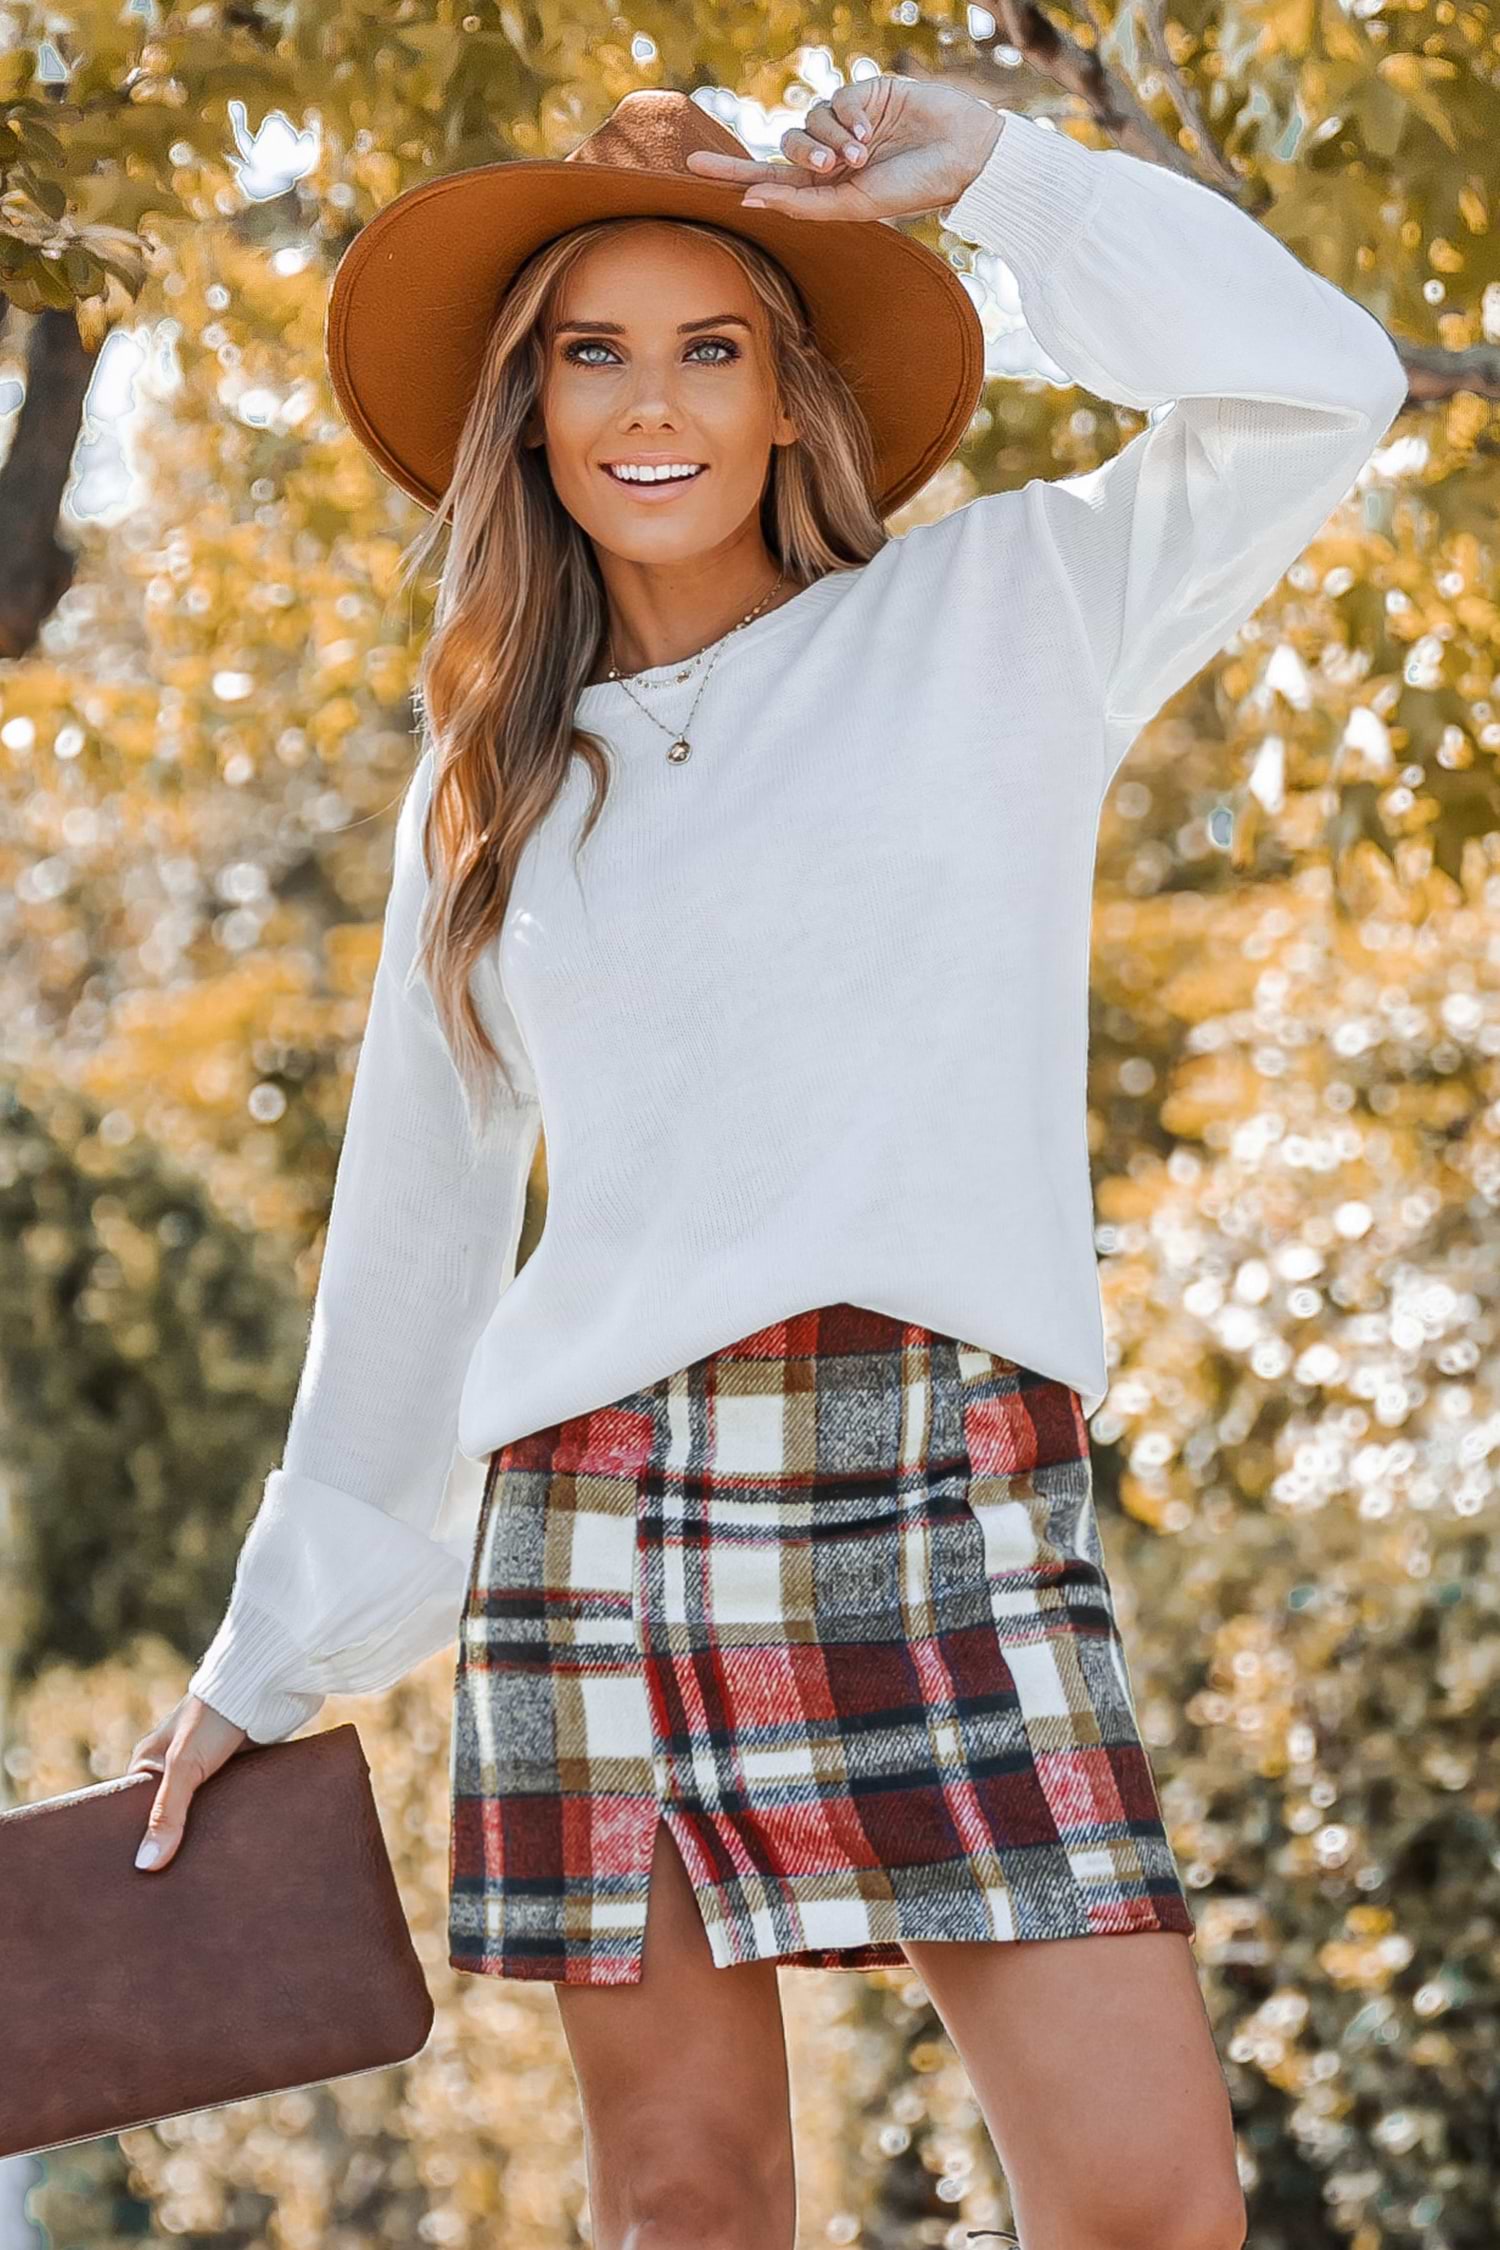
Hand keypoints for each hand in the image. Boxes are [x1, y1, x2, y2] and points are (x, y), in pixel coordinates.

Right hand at [126, 1694, 248, 1871]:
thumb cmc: (215, 1717)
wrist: (265, 1685)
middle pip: (168, 1816)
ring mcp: (205, 1770)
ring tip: (201, 1875)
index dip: (136, 1841)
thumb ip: (167, 1814)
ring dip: (202, 1834)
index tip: (138, 1877)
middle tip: (171, 1885)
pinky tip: (229, 1847)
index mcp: (149, 1761)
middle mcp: (173, 1766)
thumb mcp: (184, 1766)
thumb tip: (146, 1865)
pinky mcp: (234, 1771)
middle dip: (172, 1842)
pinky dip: (225, 1821)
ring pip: (198, 1813)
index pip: (132, 1811)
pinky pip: (224, 1805)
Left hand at [684, 77, 1002, 224]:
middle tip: (832, 166)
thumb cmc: (911, 189)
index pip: (768, 178)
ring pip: (806, 123)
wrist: (959, 157)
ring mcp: (844, 123)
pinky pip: (832, 102)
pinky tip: (871, 134)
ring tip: (863, 155)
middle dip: (799, 156)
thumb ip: (802, 204)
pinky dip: (847, 121)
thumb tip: (751, 197)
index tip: (691, 168)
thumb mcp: (854, 206)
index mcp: (825, 187)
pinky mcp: (860, 94)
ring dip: (830, 140)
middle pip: (783, 146)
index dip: (731, 171)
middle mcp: (830, 154)